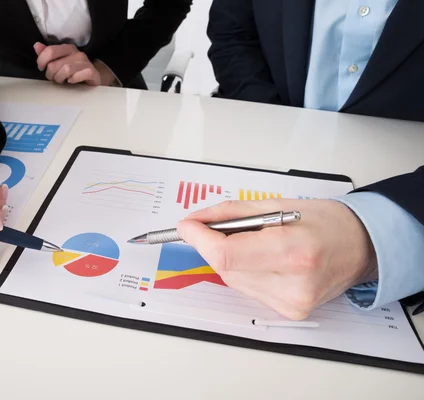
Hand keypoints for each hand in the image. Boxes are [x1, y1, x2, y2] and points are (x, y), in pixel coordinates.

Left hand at [34, 42, 114, 85]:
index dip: (41, 61)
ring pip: (66, 70)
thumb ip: (47, 53)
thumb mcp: (60, 60)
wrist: (94, 77)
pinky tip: (71, 81)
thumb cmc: (74, 70)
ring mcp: (85, 63)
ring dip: (60, 78)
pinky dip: (73, 80)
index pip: (50, 51)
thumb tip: (37, 46)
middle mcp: (77, 53)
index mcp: (67, 48)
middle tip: (53, 77)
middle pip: (54, 64)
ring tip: (62, 80)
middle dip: (50, 74)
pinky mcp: (92, 72)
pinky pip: (79, 75)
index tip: (42, 68)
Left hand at [177, 199, 377, 319]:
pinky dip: (244, 271)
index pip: (227, 254)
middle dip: (212, 245)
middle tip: (214, 226)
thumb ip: (230, 213)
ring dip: (229, 258)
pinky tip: (262, 259)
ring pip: (233, 280)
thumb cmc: (325, 222)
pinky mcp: (289, 312)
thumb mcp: (277, 205)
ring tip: (252, 241)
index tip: (187, 226)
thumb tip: (194, 222)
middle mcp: (293, 284)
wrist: (361, 247)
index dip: (200, 239)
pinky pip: (247, 289)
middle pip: (225, 268)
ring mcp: (291, 303)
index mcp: (293, 252)